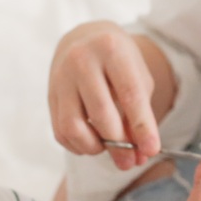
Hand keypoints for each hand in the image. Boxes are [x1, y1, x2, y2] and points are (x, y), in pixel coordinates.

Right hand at [48, 21, 173, 170]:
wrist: (84, 39)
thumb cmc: (118, 61)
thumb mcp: (137, 78)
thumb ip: (140, 114)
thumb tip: (141, 155)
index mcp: (111, 49)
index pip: (129, 94)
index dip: (142, 126)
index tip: (151, 150)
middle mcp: (81, 60)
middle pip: (100, 113)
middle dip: (118, 144)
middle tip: (130, 160)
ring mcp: (60, 78)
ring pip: (73, 127)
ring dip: (94, 146)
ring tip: (107, 146)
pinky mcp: (49, 95)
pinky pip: (60, 132)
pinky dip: (78, 146)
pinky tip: (92, 142)